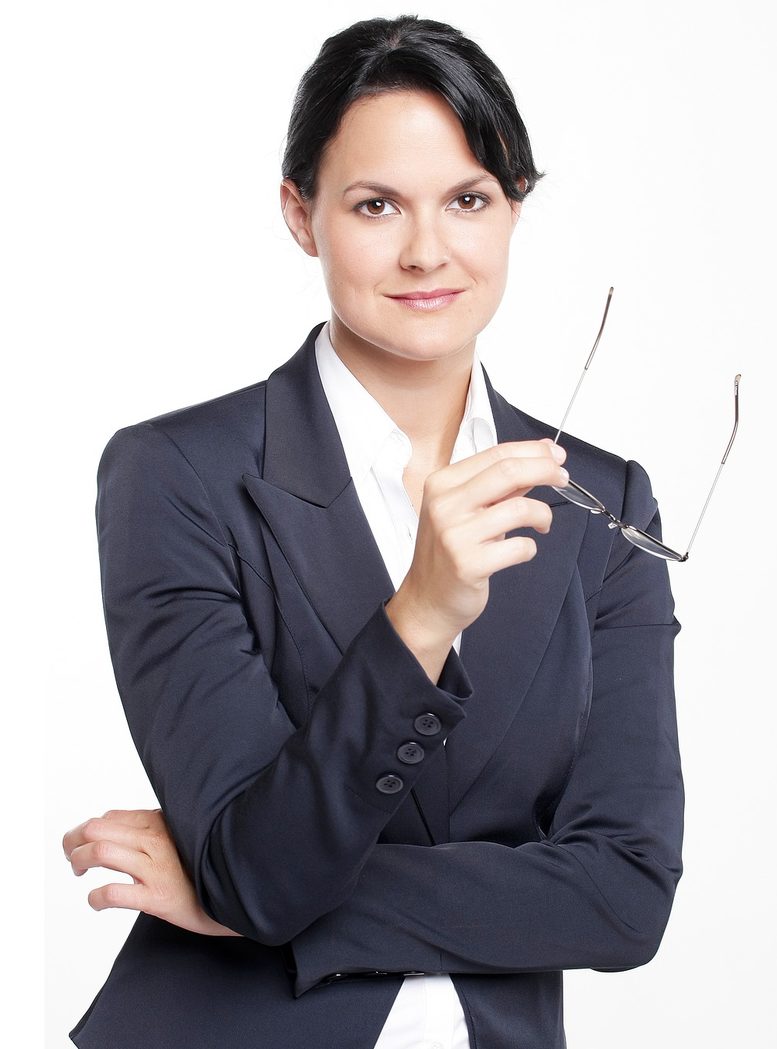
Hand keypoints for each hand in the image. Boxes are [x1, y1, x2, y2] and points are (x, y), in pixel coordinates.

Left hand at [62, 807, 241, 936]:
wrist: (235, 893)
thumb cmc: (201, 866)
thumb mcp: (178, 836)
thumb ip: (149, 827)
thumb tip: (109, 823)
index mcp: (160, 821)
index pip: (109, 817)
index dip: (87, 830)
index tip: (82, 845)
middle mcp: (156, 840)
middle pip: (97, 829)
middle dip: (73, 842)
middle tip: (73, 858)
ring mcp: (157, 868)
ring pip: (101, 853)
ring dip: (79, 861)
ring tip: (79, 872)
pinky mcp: (159, 898)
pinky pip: (115, 892)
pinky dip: (96, 897)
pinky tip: (97, 900)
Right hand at [386, 438, 566, 678]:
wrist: (427, 599)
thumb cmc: (448, 551)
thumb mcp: (467, 508)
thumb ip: (501, 483)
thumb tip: (542, 453)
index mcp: (442, 483)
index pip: (496, 454)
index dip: (533, 451)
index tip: (555, 456)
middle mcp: (444, 505)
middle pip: (508, 471)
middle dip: (545, 470)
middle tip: (562, 478)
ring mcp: (455, 535)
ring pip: (519, 509)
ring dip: (542, 514)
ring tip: (542, 523)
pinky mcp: (469, 564)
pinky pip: (519, 547)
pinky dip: (530, 547)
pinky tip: (521, 550)